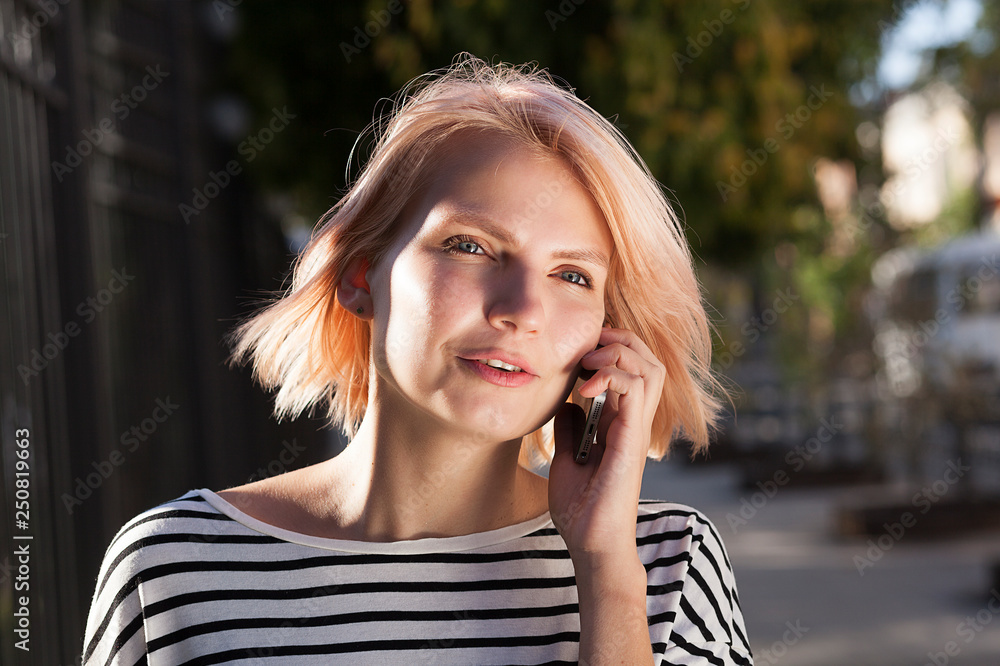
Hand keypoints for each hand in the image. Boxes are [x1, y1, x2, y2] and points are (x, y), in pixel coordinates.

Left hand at [547, 326, 665, 561]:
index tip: (579, 350)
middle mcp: (634, 423)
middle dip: (620, 340)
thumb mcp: (567, 459)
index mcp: (621, 424)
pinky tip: (586, 386)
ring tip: (588, 362)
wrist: (591, 544)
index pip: (632, 369)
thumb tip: (566, 405)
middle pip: (648, 361)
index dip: (611, 347)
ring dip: (618, 353)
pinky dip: (612, 376)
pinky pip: (635, 391)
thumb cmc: (582, 510)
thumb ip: (570, 430)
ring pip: (649, 368)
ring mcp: (636, 430)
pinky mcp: (631, 441)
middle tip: (588, 344)